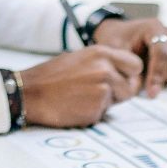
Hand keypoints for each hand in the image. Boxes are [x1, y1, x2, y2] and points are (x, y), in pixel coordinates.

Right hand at [16, 44, 141, 127]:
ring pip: (118, 101)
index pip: (136, 65)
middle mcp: (105, 70)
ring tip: (83, 97)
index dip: (130, 74)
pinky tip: (76, 106)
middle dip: (120, 92)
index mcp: (101, 53)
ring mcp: (101, 91)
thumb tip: (121, 72)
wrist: (31, 94)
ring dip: (106, 102)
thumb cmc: (51, 76)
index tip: (123, 79)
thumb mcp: (79, 58)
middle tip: (99, 92)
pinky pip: (103, 113)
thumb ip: (103, 63)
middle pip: (131, 87)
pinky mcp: (96, 109)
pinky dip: (93, 112)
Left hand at [91, 18, 166, 96]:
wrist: (121, 35)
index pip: (163, 53)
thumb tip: (144, 87)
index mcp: (153, 28)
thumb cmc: (117, 42)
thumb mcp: (114, 53)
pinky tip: (160, 73)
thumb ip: (128, 69)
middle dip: (163, 77)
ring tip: (151, 74)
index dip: (158, 75)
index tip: (151, 93)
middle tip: (145, 79)